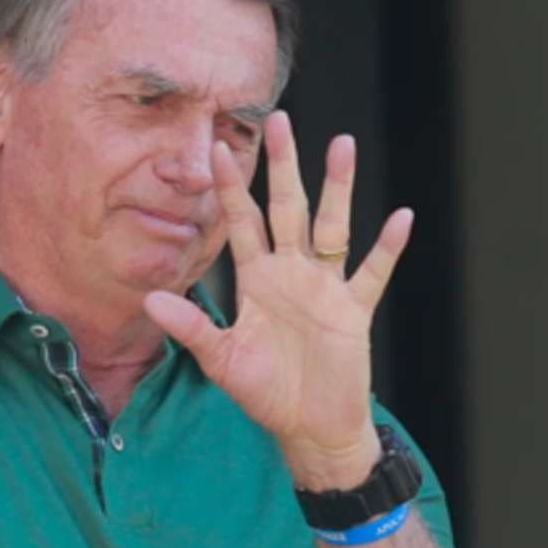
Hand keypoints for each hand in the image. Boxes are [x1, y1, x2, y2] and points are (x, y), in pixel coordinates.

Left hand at [144, 111, 413, 486]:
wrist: (309, 429)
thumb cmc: (266, 394)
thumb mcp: (222, 361)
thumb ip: (191, 328)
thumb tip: (148, 301)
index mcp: (257, 280)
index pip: (242, 223)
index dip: (233, 189)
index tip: (220, 149)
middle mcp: (291, 273)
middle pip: (288, 208)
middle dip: (284, 166)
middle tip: (280, 119)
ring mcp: (325, 288)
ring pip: (332, 227)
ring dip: (337, 188)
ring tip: (341, 144)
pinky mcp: (354, 311)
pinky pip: (372, 274)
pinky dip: (386, 248)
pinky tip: (400, 218)